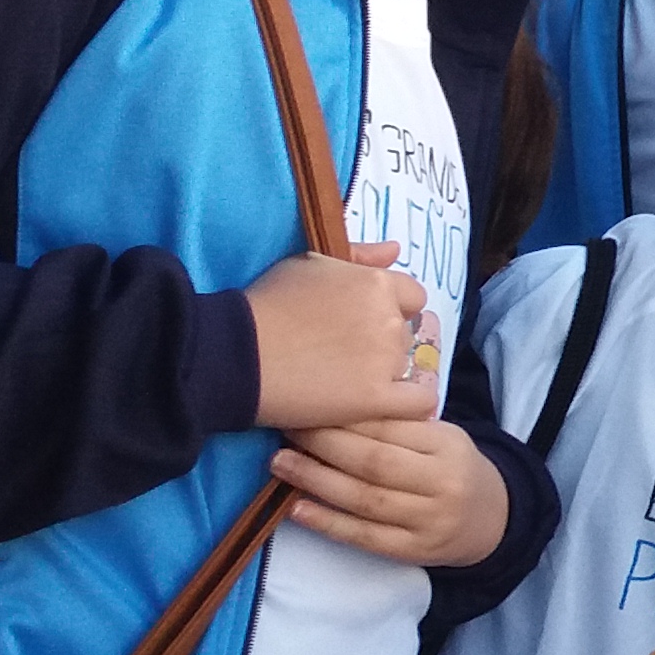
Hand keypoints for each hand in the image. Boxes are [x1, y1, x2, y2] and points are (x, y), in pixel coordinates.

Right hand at [245, 253, 435, 430]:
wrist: (235, 355)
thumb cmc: (266, 305)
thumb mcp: (309, 264)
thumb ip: (360, 256)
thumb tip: (395, 249)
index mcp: (377, 284)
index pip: (412, 297)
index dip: (392, 310)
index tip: (363, 325)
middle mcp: (388, 319)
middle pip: (404, 334)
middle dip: (381, 342)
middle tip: (344, 355)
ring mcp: (385, 360)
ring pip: (405, 367)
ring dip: (385, 373)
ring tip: (346, 381)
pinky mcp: (375, 399)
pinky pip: (418, 402)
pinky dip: (410, 405)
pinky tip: (387, 405)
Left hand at [274, 418, 509, 568]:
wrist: (492, 520)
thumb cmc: (453, 469)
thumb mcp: (441, 438)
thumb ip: (401, 427)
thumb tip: (336, 406)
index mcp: (448, 444)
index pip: (390, 427)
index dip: (346, 417)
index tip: (309, 406)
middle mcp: (442, 482)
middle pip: (373, 461)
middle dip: (324, 444)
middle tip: (287, 429)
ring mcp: (428, 520)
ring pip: (364, 498)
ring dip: (316, 481)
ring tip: (280, 464)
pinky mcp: (413, 550)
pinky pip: (363, 536)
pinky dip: (327, 522)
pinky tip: (296, 508)